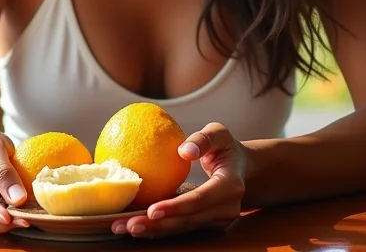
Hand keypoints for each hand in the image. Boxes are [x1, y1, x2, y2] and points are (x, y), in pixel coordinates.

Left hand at [111, 122, 246, 238]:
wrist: (243, 170)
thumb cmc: (226, 147)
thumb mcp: (219, 134)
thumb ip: (204, 139)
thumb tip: (184, 150)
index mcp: (229, 186)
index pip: (199, 201)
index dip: (176, 207)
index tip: (151, 210)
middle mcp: (225, 210)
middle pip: (187, 222)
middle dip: (156, 226)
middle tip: (127, 225)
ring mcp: (216, 221)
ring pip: (181, 229)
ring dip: (152, 230)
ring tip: (122, 228)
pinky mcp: (206, 225)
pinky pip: (180, 227)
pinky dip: (158, 227)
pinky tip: (134, 225)